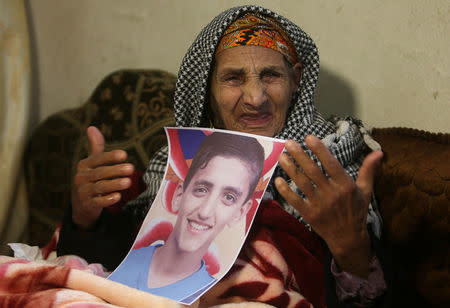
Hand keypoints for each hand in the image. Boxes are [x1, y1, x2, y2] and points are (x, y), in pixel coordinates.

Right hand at [71, 126, 134, 229]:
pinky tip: (118, 196)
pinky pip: (97, 202)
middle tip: (131, 168)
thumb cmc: (91, 179)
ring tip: (128, 182)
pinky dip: (107, 199)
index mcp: (84, 165)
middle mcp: (82, 177)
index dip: (111, 157)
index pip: (98, 159)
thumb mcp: (92, 163)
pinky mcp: (88, 205)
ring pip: (100, 187)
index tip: (124, 154)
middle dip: (116, 170)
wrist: (81, 204)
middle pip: (100, 173)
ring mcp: (84, 192)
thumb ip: (96, 147)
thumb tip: (92, 127)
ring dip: (115, 184)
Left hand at [275, 135, 382, 277]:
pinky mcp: (309, 215)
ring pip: (302, 184)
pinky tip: (277, 180)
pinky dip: (286, 191)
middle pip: (313, 172)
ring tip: (282, 156)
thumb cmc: (356, 211)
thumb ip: (368, 170)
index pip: (331, 164)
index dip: (320, 150)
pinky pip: (295, 201)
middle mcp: (332, 194)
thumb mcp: (366, 191)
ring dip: (291, 169)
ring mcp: (319, 205)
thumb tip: (379, 152)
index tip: (309, 137)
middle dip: (300, 156)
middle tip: (289, 143)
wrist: (348, 239)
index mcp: (346, 185)